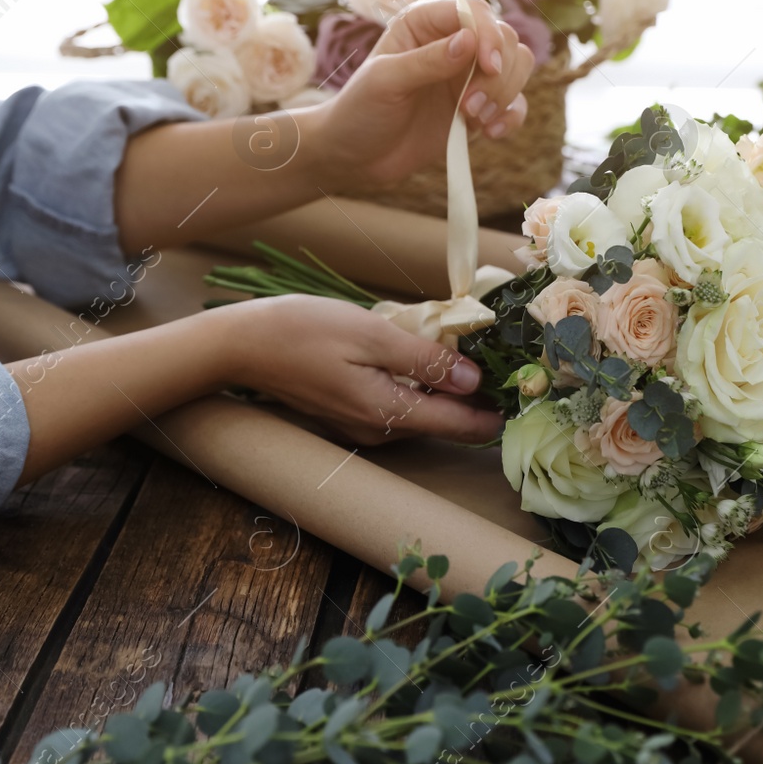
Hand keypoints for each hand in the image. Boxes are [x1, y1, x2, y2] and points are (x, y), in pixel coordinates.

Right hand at [213, 295, 503, 445]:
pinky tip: (413, 353)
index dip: (495, 411)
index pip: (461, 426)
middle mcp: (379, 432)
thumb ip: (425, 360)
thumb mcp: (372, 335)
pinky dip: (414, 383)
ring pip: (421, 412)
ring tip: (456, 346)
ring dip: (441, 386)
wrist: (241, 345)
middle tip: (494, 354)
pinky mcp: (349, 415)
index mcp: (388, 414)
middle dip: (472, 394)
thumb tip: (474, 381)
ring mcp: (362, 427)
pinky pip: (397, 404)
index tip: (520, 387)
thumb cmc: (303, 331)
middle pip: (443, 422)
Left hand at [306, 0, 535, 191]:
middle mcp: (453, 44)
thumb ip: (427, 61)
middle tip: (470, 106)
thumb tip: (470, 42)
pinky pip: (513, 104)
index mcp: (425, 23)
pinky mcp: (478, 108)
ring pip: (516, 67)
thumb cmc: (360, 111)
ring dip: (504, 95)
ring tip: (473, 120)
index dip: (489, 35)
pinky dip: (510, 117)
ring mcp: (468, 77)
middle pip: (505, 38)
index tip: (489, 66)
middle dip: (498, 73)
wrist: (355, 157)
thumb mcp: (385, 81)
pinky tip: (489, 134)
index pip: (475, 12)